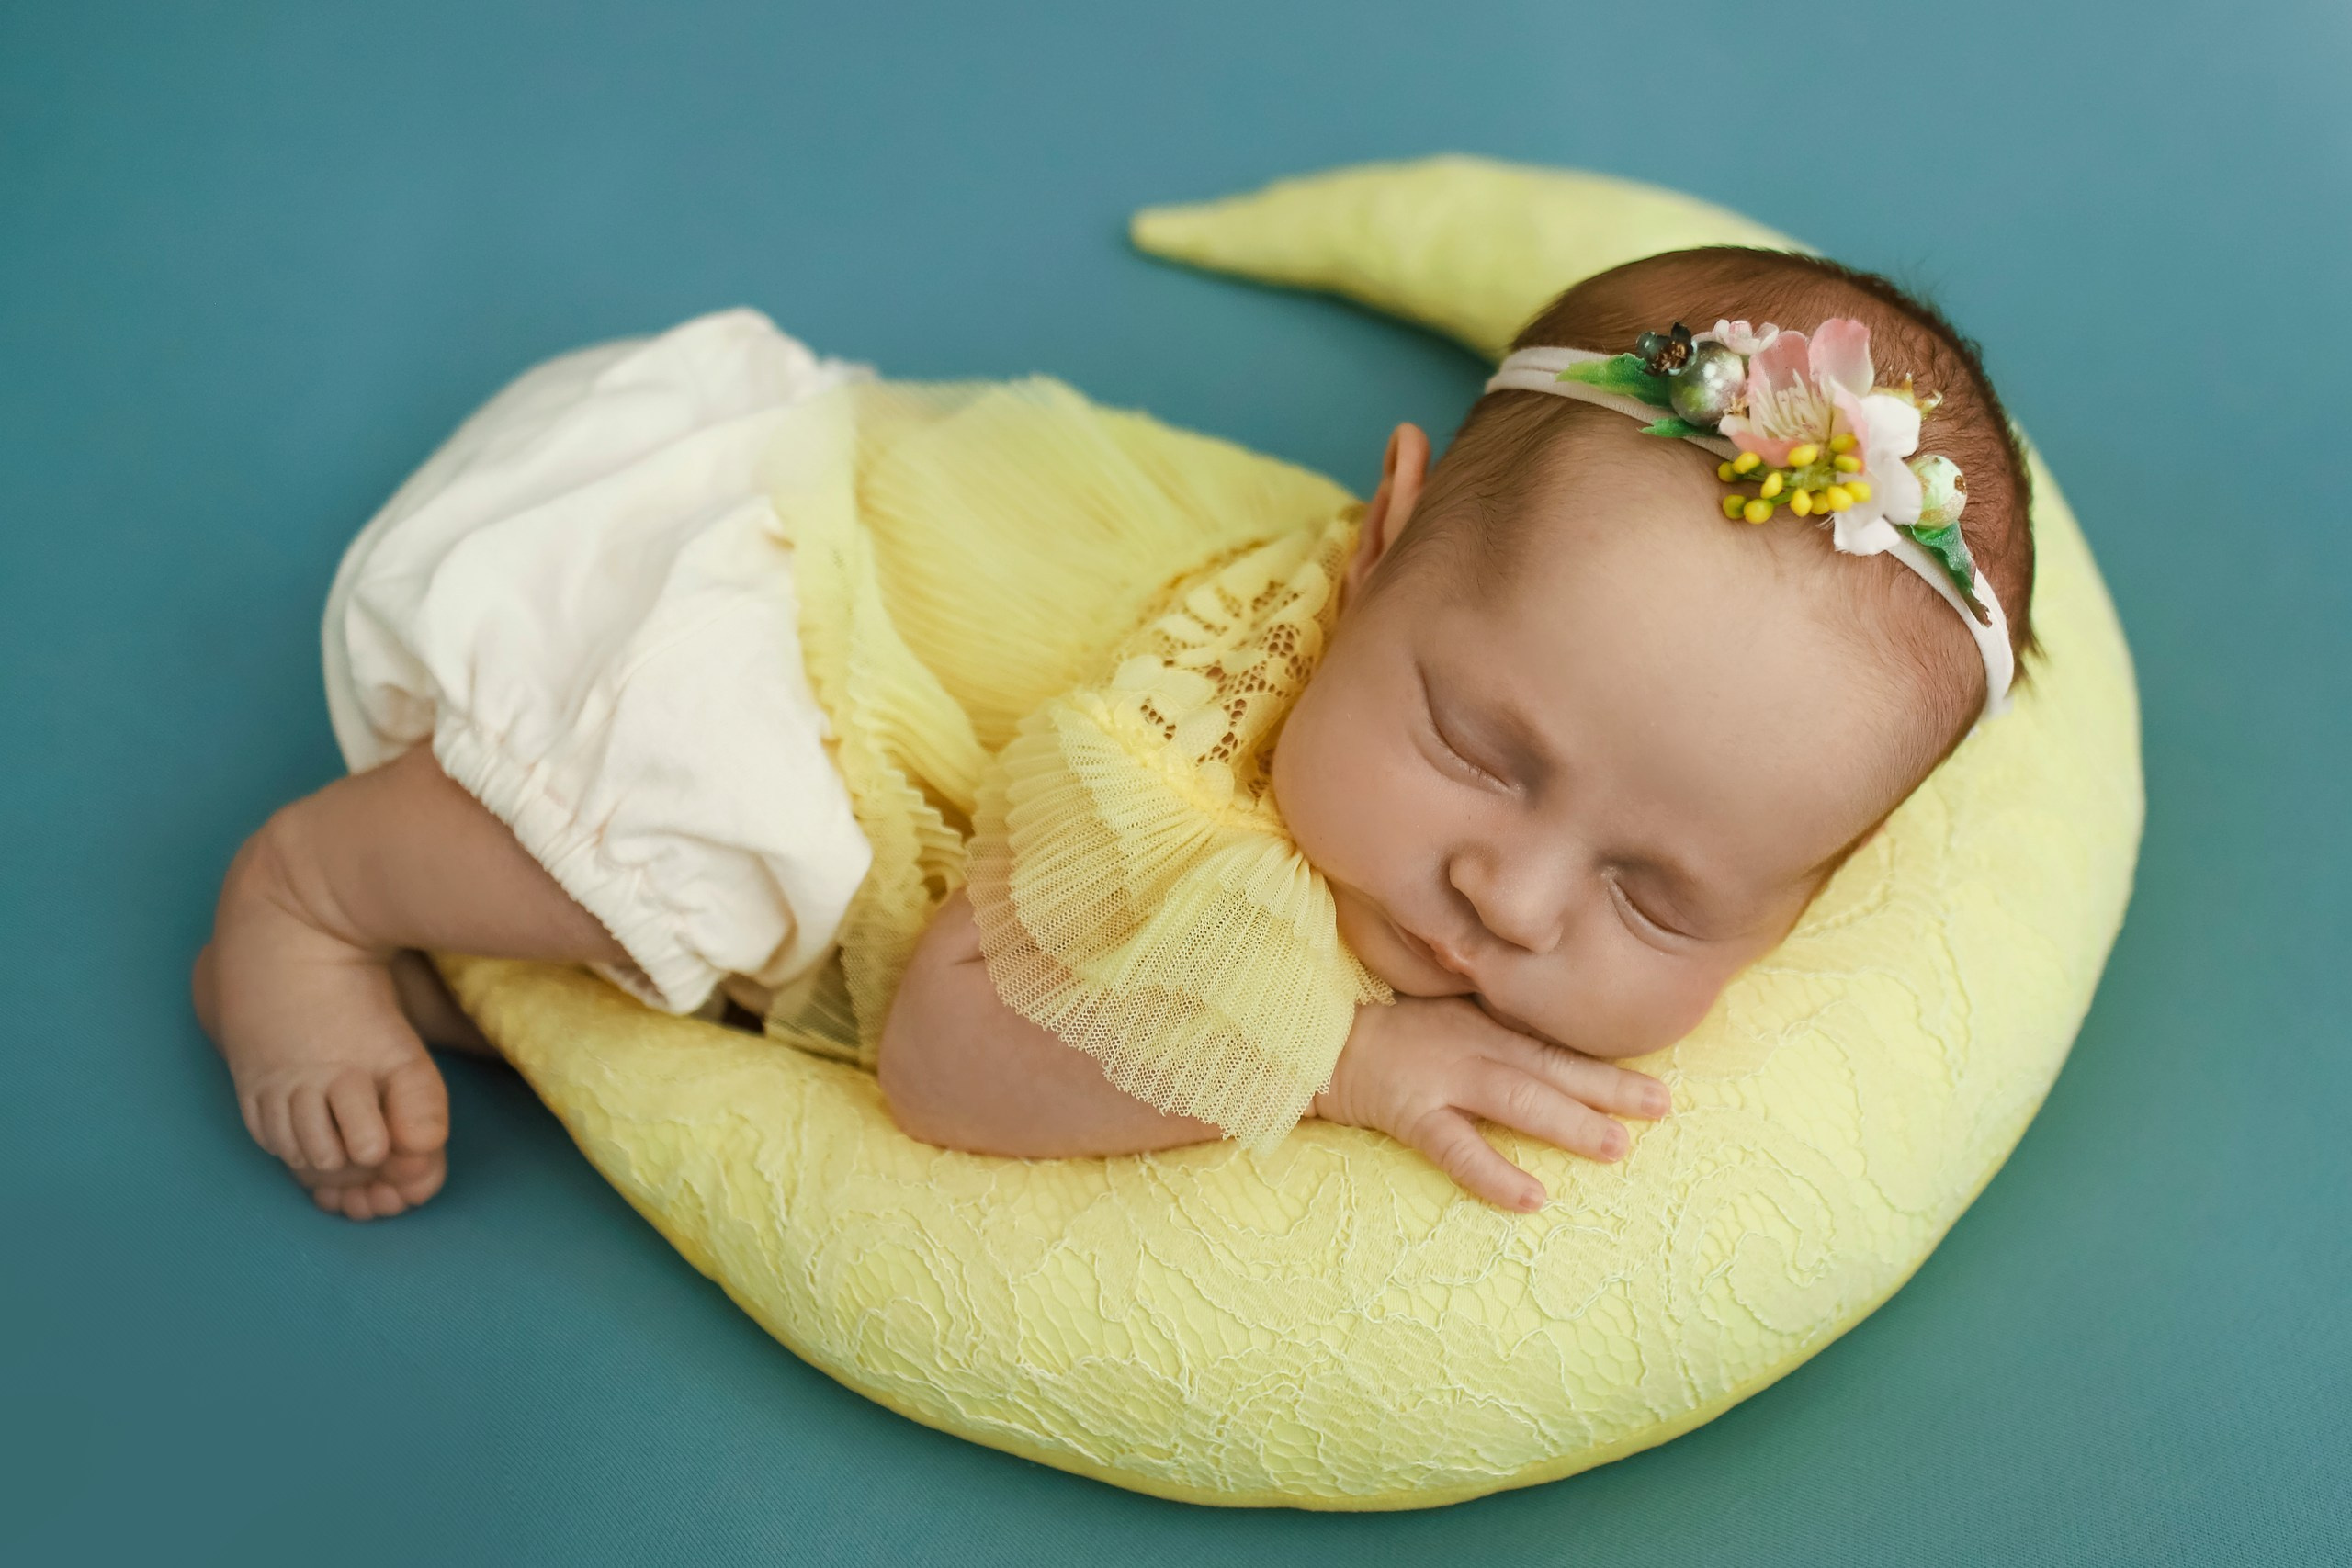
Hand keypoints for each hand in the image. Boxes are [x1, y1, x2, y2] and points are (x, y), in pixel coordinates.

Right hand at [1311, 996, 1670, 1211]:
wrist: (1317, 1043)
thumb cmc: (1389, 1035)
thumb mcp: (1449, 1016)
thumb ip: (1499, 1028)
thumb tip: (1556, 1053)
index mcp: (1486, 1026)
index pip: (1556, 1047)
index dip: (1607, 1066)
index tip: (1660, 1085)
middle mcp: (1473, 1048)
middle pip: (1550, 1068)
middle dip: (1608, 1089)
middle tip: (1661, 1108)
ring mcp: (1443, 1079)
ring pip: (1517, 1100)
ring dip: (1568, 1122)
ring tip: (1617, 1148)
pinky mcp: (1411, 1113)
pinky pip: (1458, 1148)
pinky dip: (1495, 1173)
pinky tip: (1532, 1198)